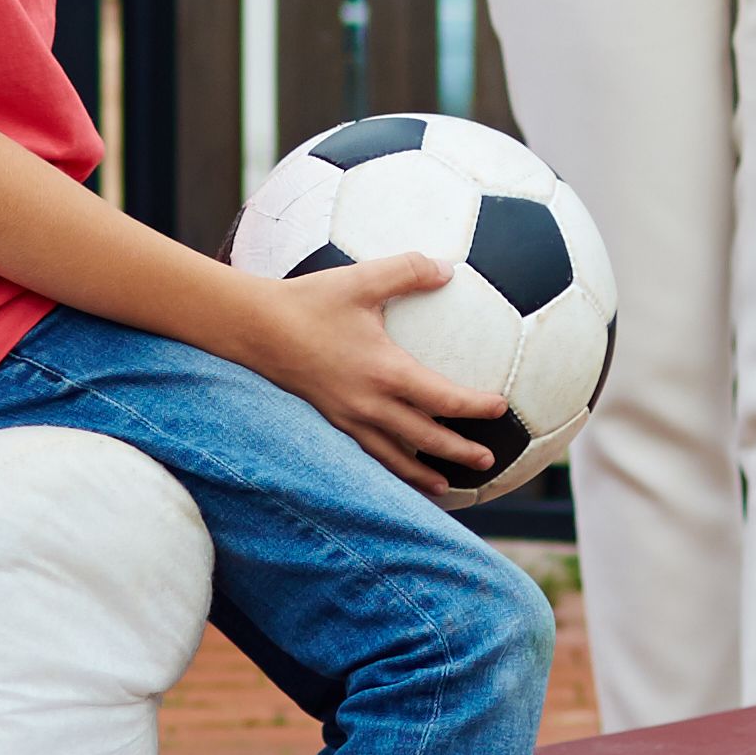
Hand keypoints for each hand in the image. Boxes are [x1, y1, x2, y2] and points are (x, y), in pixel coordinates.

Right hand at [248, 253, 502, 502]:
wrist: (256, 329)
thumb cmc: (310, 302)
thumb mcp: (362, 279)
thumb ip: (408, 270)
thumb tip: (447, 268)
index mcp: (385, 372)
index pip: (444, 399)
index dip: (475, 407)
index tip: (500, 408)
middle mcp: (370, 404)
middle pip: (425, 439)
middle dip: (459, 452)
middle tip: (488, 462)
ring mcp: (348, 418)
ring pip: (393, 457)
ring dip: (422, 474)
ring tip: (446, 486)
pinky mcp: (330, 420)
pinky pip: (366, 452)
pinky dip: (387, 467)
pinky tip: (395, 471)